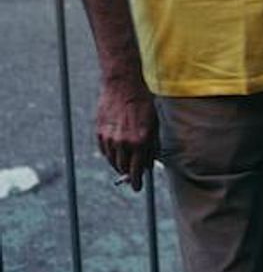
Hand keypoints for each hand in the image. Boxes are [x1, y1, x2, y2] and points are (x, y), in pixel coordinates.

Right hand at [97, 76, 156, 191]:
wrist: (123, 84)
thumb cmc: (143, 101)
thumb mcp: (154, 123)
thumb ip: (151, 145)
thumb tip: (149, 163)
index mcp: (140, 141)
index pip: (136, 170)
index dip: (136, 181)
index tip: (137, 187)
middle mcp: (124, 142)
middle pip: (123, 168)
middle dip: (128, 173)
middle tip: (132, 174)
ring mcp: (110, 138)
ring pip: (113, 161)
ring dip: (119, 164)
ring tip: (125, 161)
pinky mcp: (100, 133)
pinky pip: (105, 151)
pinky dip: (110, 154)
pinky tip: (116, 150)